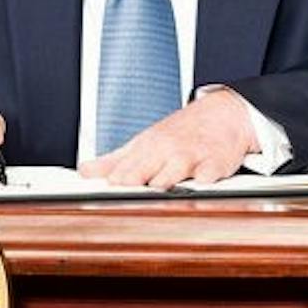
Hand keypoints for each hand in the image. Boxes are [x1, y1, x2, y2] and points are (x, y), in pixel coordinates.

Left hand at [79, 91, 256, 188]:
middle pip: (145, 169)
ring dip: (165, 182)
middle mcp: (165, 152)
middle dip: (133, 182)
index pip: (124, 169)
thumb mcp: (144, 143)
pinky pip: (209, 174)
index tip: (97, 194)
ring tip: (156, 189)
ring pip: (174, 171)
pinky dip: (204, 181)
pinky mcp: (215, 163)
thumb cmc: (180, 133)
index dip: (112, 182)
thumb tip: (84, 171)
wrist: (223, 114)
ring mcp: (190, 157)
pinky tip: (198, 186)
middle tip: (121, 193)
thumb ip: (115, 161)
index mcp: (146, 149)